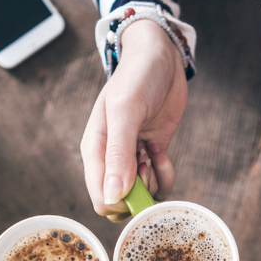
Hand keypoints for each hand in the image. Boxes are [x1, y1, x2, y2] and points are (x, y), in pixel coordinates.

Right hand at [81, 19, 187, 221]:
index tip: (139, 180)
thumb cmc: (137, 77)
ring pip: (142, 196)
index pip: (101, 198)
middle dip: (140, 194)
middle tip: (146, 165)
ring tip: (154, 152)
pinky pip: (158, 183)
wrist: (160, 58)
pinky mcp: (151, 156)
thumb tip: (113, 195)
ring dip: (154, 182)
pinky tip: (161, 150)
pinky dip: (165, 174)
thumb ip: (118, 153)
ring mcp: (131, 159)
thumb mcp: (126, 110)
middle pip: (122, 202)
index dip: (122, 202)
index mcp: (94, 152)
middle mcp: (110, 160)